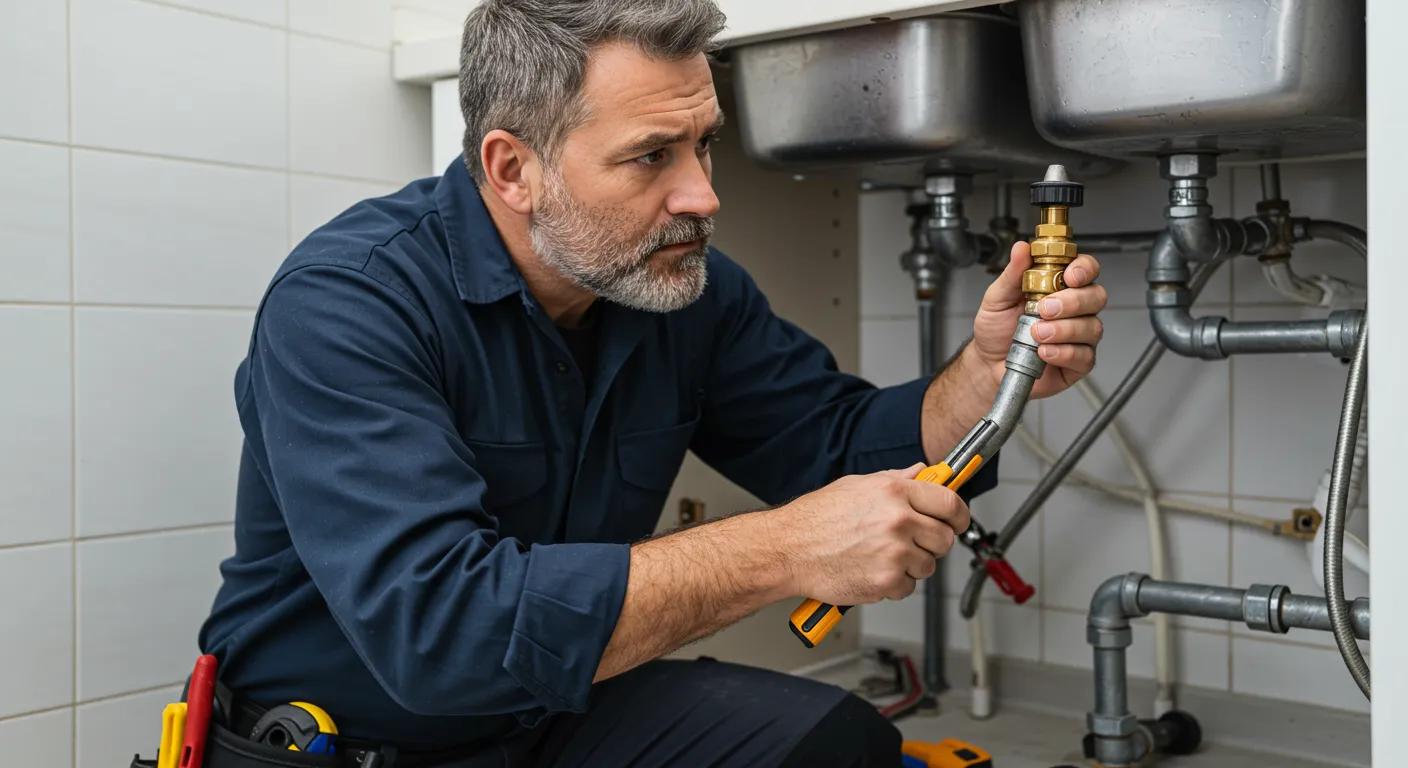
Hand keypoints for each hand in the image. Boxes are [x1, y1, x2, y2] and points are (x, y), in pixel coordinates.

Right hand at [770, 463, 969, 605]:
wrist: (787, 550)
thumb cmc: (815, 519)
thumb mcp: (856, 485)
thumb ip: (895, 480)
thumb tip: (921, 472)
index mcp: (894, 492)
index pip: (950, 503)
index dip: (958, 515)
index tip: (956, 521)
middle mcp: (898, 520)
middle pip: (945, 538)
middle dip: (932, 542)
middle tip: (911, 542)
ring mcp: (894, 553)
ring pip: (927, 566)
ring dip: (911, 565)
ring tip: (881, 556)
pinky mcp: (886, 582)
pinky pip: (908, 587)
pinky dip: (893, 585)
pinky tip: (871, 570)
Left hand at [968, 241, 1106, 398]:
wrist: (988, 363)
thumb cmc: (997, 329)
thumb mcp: (998, 297)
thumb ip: (1013, 274)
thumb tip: (1022, 248)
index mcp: (1059, 287)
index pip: (1086, 269)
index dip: (1084, 269)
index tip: (1069, 276)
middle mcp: (1075, 309)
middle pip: (1096, 296)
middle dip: (1072, 302)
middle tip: (1044, 309)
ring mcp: (1079, 335)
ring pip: (1092, 327)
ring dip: (1064, 330)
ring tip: (1037, 334)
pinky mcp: (1078, 362)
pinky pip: (1084, 356)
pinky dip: (1064, 353)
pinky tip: (1044, 352)